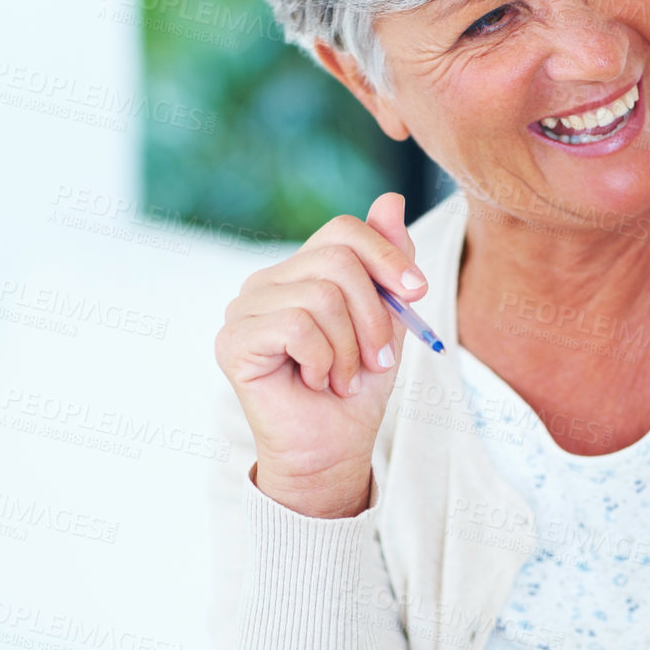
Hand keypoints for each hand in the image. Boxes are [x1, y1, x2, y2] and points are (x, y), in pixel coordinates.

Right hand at [215, 194, 425, 517]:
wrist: (333, 451)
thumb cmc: (356, 390)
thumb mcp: (386, 321)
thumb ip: (387, 264)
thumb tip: (391, 199)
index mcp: (300, 272)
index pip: (343, 231)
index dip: (387, 256)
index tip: (418, 294)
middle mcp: (266, 283)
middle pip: (337, 260)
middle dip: (374, 315)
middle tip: (377, 361)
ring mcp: (244, 309)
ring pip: (321, 296)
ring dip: (350, 349)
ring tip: (343, 379)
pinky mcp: (232, 340)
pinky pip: (297, 326)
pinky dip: (324, 361)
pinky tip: (317, 383)